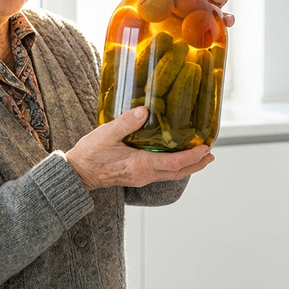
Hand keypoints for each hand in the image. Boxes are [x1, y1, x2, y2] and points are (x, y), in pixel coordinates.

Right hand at [65, 106, 214, 189]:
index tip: (205, 149)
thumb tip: (145, 111)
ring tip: (200, 157)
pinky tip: (176, 157)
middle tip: (211, 155)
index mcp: (140, 165)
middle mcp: (144, 175)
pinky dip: (174, 166)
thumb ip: (126, 122)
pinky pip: (162, 173)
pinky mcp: (137, 177)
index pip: (174, 163)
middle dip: (197, 164)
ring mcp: (141, 178)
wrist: (77, 174)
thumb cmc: (90, 155)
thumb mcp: (106, 134)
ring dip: (188, 166)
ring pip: (171, 174)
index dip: (193, 157)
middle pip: (178, 172)